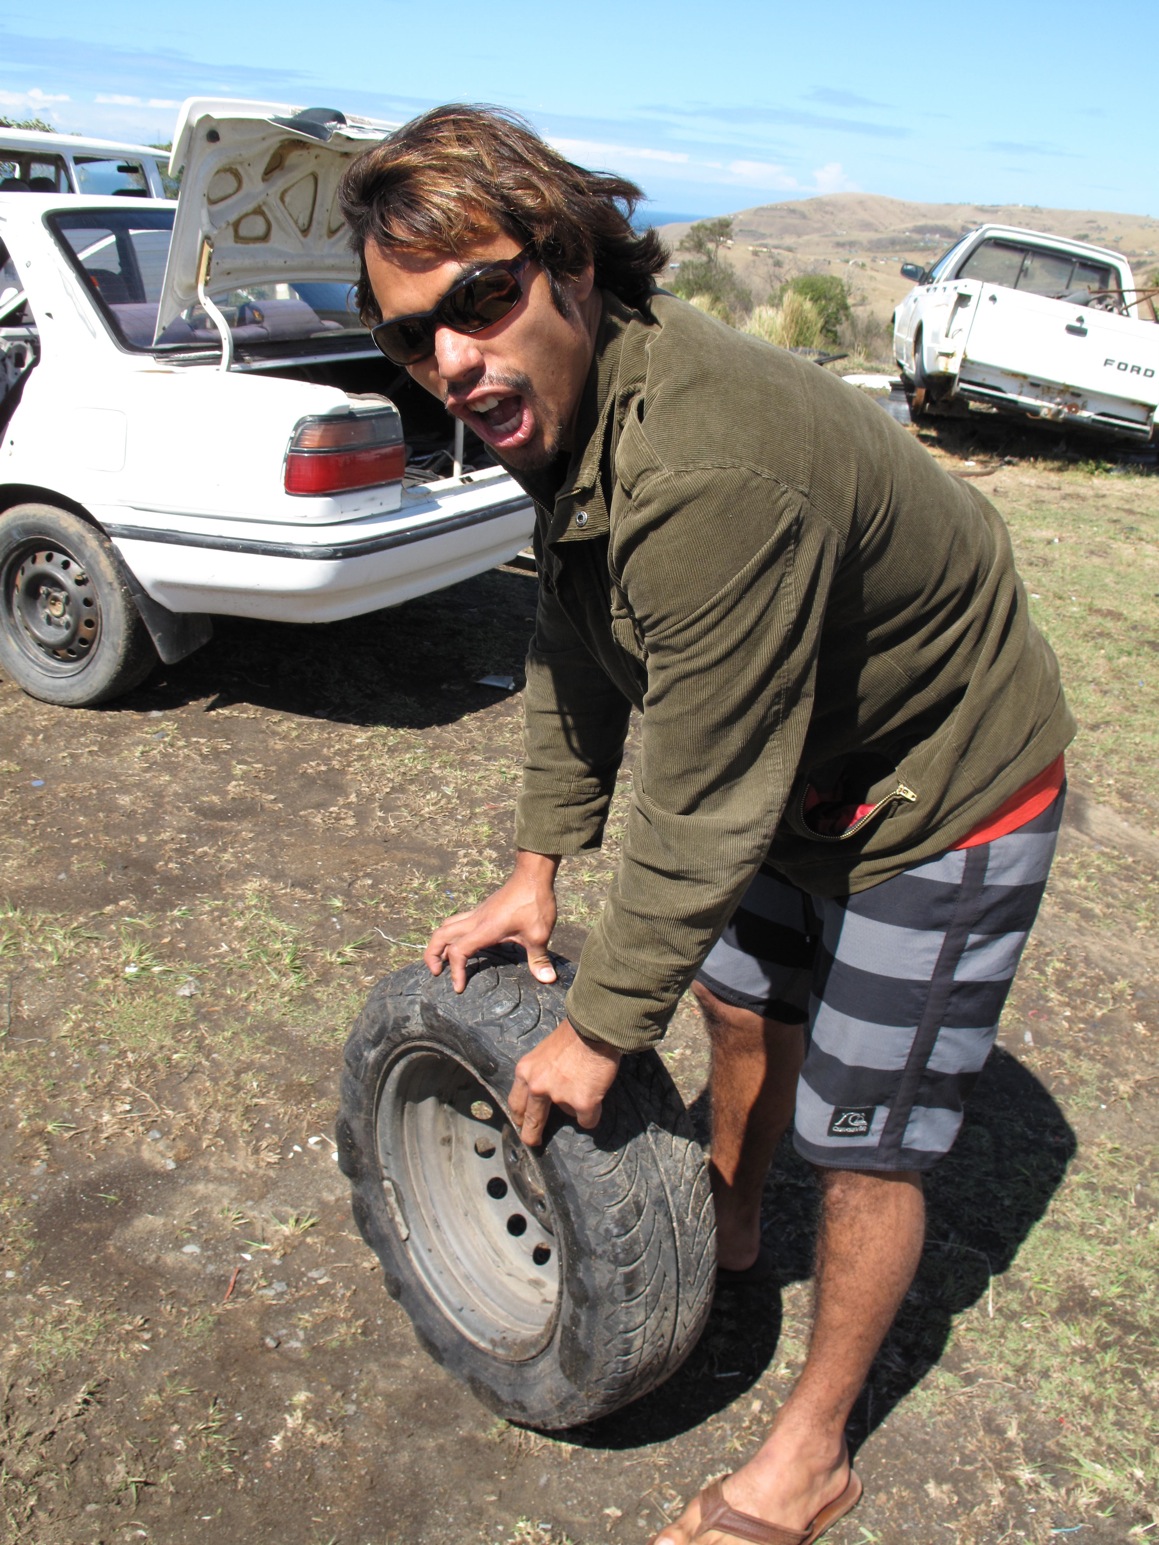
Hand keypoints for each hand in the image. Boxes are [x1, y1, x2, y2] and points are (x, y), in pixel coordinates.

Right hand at [424, 850, 559, 991]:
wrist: (532, 876)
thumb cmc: (534, 903)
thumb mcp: (539, 934)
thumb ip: (539, 958)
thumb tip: (548, 980)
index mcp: (485, 929)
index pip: (458, 951)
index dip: (455, 971)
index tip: (459, 987)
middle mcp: (475, 921)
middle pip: (440, 935)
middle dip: (432, 955)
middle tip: (436, 972)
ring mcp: (477, 914)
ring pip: (446, 926)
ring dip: (439, 943)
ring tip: (443, 960)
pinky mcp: (482, 910)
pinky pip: (458, 922)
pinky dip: (452, 934)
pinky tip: (464, 944)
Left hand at [509, 1018, 621, 1146]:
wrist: (594, 1028)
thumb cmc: (572, 1035)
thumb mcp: (543, 1053)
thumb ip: (540, 1073)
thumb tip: (548, 1092)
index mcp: (525, 1072)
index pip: (516, 1102)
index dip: (519, 1115)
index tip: (521, 1122)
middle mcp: (537, 1087)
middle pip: (531, 1120)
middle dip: (531, 1135)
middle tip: (533, 1142)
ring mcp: (559, 1096)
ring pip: (567, 1114)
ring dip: (576, 1106)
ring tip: (586, 1084)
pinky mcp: (582, 1103)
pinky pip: (588, 1120)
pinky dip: (593, 1114)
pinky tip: (597, 1095)